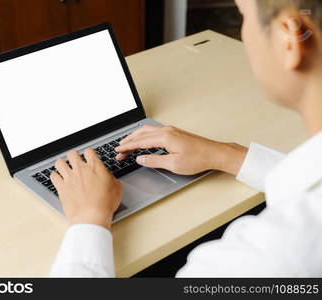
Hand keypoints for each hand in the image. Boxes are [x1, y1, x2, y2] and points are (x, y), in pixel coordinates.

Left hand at [50, 149, 121, 228]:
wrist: (92, 216)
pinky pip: (53, 176)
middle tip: (75, 162)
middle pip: (72, 153)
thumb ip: (110, 177)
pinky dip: (55, 176)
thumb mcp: (116, 188)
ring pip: (59, 162)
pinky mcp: (61, 187)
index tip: (89, 157)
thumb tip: (107, 175)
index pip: (89, 151)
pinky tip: (58, 179)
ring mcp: (70, 178)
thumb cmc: (105, 204)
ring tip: (64, 168)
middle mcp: (81, 170)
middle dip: (74, 156)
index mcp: (95, 167)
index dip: (89, 154)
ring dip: (62, 164)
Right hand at [115, 125, 246, 175]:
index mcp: (164, 137)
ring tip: (126, 144)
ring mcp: (171, 130)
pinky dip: (143, 135)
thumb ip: (154, 161)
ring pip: (147, 130)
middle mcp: (166, 131)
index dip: (127, 147)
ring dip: (135, 137)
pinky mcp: (174, 133)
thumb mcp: (173, 164)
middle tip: (119, 150)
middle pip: (141, 133)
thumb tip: (140, 159)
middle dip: (128, 141)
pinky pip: (154, 131)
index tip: (118, 151)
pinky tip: (142, 139)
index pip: (140, 141)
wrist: (214, 153)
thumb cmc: (197, 159)